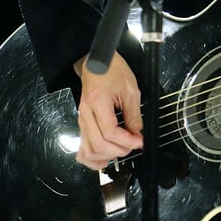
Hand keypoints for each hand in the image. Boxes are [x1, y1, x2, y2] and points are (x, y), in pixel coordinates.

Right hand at [74, 53, 143, 170]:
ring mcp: (81, 120)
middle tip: (134, 145)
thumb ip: (134, 115)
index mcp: (98, 102)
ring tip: (122, 150)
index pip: (109, 132)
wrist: (98, 63)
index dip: (126, 141)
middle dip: (119, 150)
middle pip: (99, 144)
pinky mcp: (82, 124)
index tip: (139, 141)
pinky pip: (82, 148)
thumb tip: (137, 134)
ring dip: (107, 156)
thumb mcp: (130, 90)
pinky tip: (105, 157)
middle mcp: (86, 113)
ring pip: (88, 150)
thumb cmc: (113, 71)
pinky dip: (93, 157)